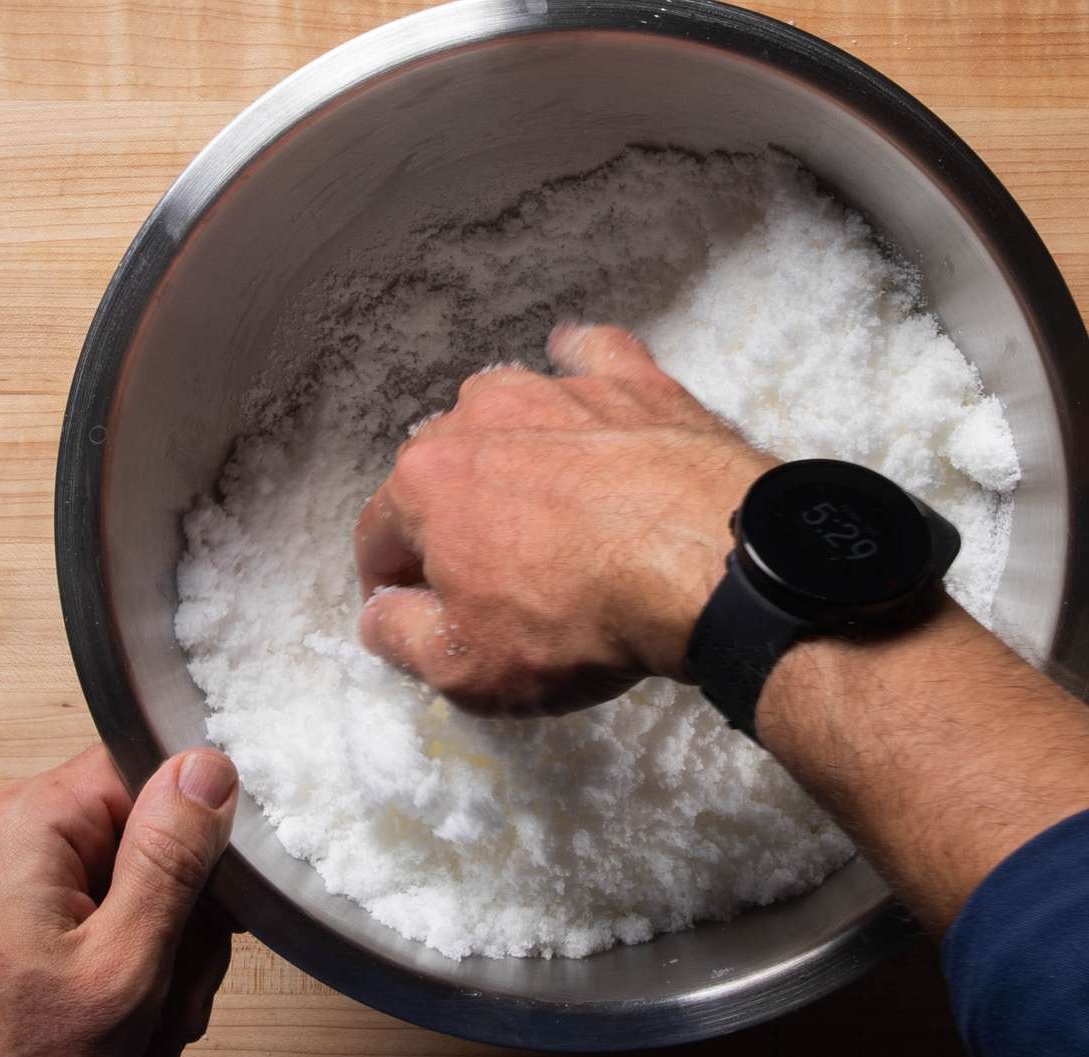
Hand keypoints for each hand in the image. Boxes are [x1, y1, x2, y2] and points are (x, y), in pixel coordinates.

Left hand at [0, 745, 239, 1056]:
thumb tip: (209, 768)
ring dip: (161, 957)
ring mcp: (4, 869)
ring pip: (130, 881)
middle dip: (184, 922)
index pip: (153, 772)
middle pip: (146, 835)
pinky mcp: (6, 906)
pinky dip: (125, 963)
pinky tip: (133, 1024)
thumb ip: (170, 860)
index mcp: (28, 823)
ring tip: (157, 1029)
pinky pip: (97, 908)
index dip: (201, 839)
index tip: (220, 907)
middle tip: (185, 998)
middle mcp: (8, 830)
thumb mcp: (121, 966)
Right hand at [355, 323, 773, 715]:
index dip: (388, 581)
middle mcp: (482, 418)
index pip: (380, 535)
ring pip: (508, 410)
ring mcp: (560, 391)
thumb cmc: (581, 617)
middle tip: (483, 568)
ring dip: (506, 446)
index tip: (409, 608)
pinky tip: (586, 382)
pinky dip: (583, 370)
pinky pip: (594, 359)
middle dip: (449, 516)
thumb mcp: (468, 665)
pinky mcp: (634, 384)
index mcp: (426, 484)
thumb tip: (381, 616)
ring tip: (534, 495)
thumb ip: (403, 638)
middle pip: (442, 468)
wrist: (708, 563)